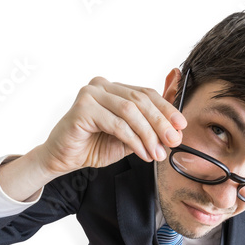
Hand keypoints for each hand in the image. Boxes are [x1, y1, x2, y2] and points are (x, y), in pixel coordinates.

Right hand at [40, 76, 186, 175]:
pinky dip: (134, 140)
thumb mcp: (129, 136)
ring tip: (157, 152)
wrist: (63, 158)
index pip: (146, 93)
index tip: (181, 126)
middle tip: (173, 140)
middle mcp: (102, 86)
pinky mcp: (83, 108)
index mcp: (113, 88)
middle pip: (140, 100)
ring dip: (149, 134)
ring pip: (131, 111)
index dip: (166, 108)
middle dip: (161, 122)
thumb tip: (177, 122)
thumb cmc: (93, 145)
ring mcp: (90, 94)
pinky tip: (142, 153)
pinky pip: (117, 124)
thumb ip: (148, 125)